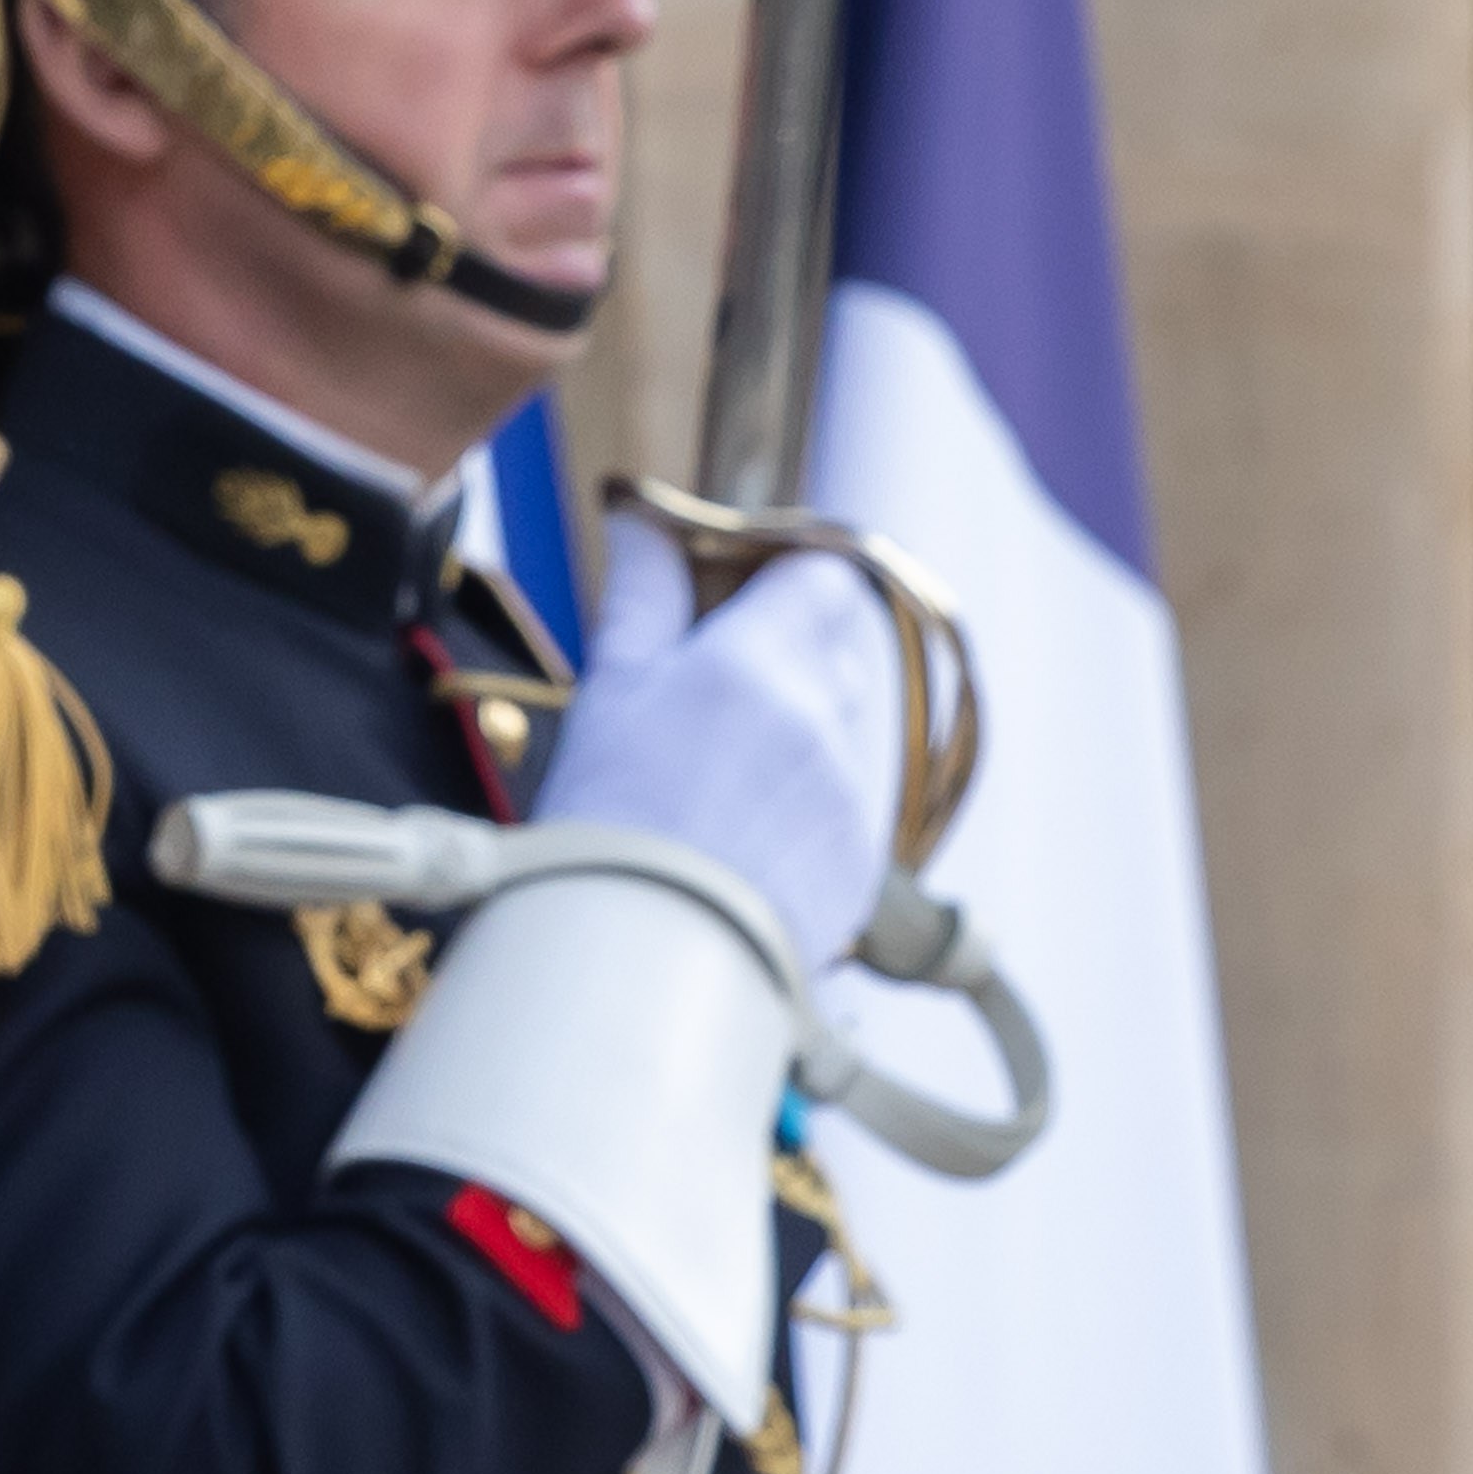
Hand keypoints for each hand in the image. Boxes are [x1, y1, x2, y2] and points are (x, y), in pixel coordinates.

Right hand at [537, 517, 908, 964]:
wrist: (638, 958)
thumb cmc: (606, 814)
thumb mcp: (611, 689)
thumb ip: (644, 595)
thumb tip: (646, 515)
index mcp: (763, 659)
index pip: (825, 573)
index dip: (787, 575)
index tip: (739, 593)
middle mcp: (827, 715)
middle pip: (844, 643)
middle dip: (795, 648)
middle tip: (720, 684)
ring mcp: (856, 790)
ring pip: (850, 722)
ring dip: (805, 724)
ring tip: (722, 774)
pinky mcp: (865, 858)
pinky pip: (850, 799)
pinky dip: (808, 799)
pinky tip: (741, 833)